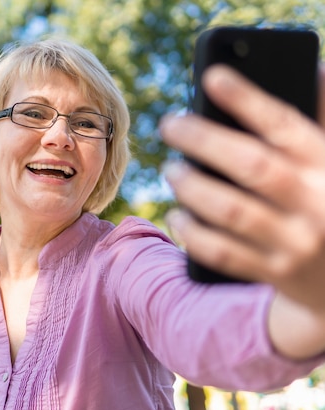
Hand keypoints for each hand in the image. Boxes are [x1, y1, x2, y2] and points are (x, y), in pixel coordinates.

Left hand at [160, 64, 324, 313]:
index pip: (285, 125)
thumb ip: (324, 120)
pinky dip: (193, 233)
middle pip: (251, 165)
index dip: (247, 98)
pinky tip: (177, 215)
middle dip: (203, 140)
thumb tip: (314, 68)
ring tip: (171, 169)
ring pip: (231, 210)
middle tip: (170, 124)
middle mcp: (315, 203)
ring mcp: (296, 242)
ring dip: (192, 186)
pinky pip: (223, 253)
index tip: (212, 76)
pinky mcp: (276, 272)